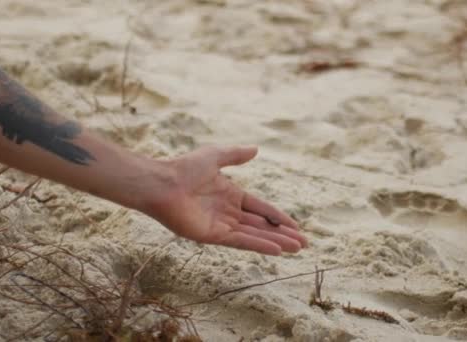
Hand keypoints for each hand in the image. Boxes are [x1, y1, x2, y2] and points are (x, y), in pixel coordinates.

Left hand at [144, 146, 307, 254]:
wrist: (162, 184)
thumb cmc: (184, 168)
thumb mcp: (215, 156)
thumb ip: (235, 155)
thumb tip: (256, 149)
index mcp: (231, 195)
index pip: (261, 209)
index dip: (278, 217)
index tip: (296, 225)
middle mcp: (228, 212)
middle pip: (262, 225)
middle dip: (283, 233)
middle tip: (303, 243)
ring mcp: (221, 225)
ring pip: (255, 235)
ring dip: (276, 241)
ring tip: (297, 248)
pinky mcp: (213, 236)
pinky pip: (241, 241)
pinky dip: (259, 245)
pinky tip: (276, 250)